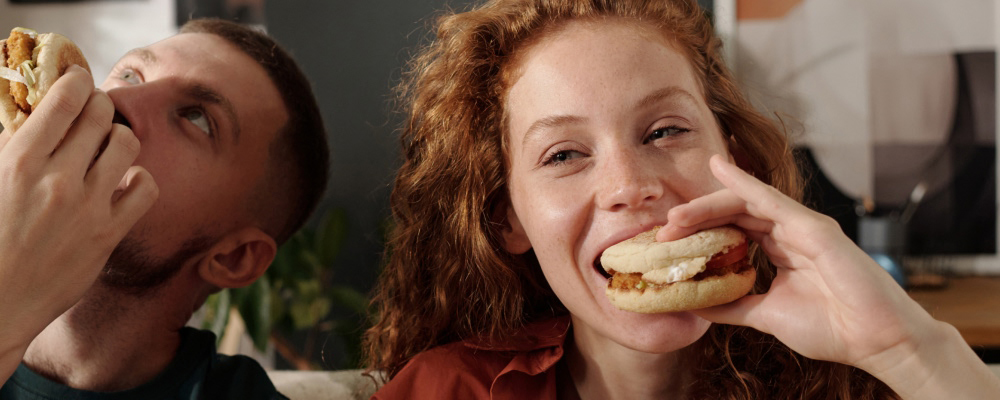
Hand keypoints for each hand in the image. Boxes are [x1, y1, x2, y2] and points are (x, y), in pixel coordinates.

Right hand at [0, 66, 157, 379]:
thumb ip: (10, 148)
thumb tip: (29, 119)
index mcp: (19, 161)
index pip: (64, 99)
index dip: (75, 81)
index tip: (76, 81)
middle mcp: (59, 179)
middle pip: (100, 115)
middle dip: (97, 105)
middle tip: (91, 111)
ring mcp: (89, 207)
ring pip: (127, 143)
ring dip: (117, 138)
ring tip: (105, 147)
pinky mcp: (109, 234)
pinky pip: (146, 188)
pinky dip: (138, 178)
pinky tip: (121, 182)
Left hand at [659, 155, 999, 397]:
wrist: (876, 342)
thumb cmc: (833, 328)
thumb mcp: (767, 316)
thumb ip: (736, 305)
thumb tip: (699, 305)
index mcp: (780, 250)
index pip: (732, 229)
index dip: (699, 230)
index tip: (667, 241)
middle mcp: (790, 232)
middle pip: (733, 212)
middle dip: (695, 217)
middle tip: (663, 228)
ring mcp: (803, 226)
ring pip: (746, 202)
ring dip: (707, 206)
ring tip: (676, 217)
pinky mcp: (815, 227)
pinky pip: (772, 199)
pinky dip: (744, 183)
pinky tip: (721, 170)